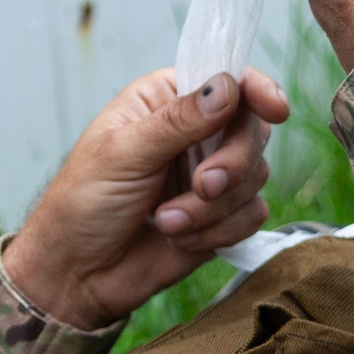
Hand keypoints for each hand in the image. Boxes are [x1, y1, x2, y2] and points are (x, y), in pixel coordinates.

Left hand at [1, 68, 290, 329]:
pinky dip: (219, 232)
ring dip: (212, 208)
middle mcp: (195, 134)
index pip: (226, 79)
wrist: (77, 274)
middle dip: (232, 164)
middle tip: (202, 187)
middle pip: (252, 130)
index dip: (257, 91)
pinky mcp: (221, 217)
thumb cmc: (83, 203)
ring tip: (165, 222)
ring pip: (256, 177)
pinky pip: (252, 216)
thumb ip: (178, 121)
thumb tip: (228, 86)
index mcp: (166, 100)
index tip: (276, 110)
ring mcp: (210, 175)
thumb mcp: (123, 153)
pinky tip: (179, 238)